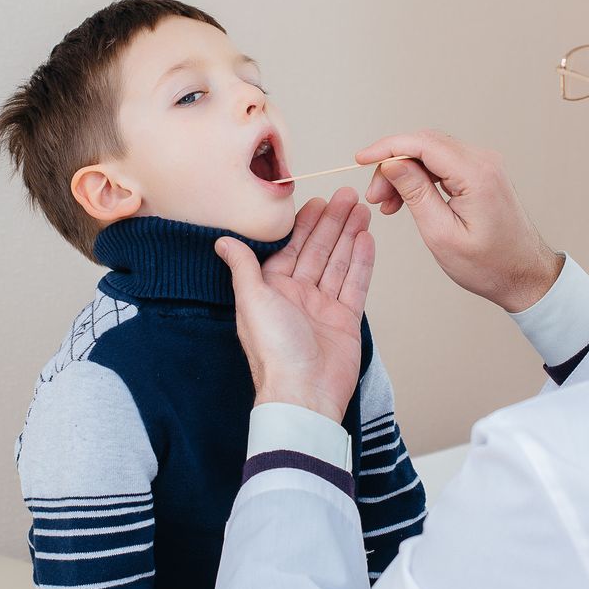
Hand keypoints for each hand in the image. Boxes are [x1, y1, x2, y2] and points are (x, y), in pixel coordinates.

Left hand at [214, 188, 373, 421]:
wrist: (304, 392)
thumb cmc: (274, 350)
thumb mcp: (252, 300)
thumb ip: (243, 266)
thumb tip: (221, 241)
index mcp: (272, 289)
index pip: (291, 247)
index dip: (305, 223)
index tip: (319, 200)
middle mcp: (298, 296)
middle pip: (318, 250)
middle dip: (333, 222)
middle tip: (348, 195)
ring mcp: (323, 307)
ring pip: (338, 263)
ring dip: (349, 236)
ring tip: (362, 210)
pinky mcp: (345, 321)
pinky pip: (355, 284)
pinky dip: (361, 262)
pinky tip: (367, 240)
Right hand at [355, 130, 561, 311]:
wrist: (524, 276)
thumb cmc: (489, 264)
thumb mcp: (442, 234)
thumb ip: (416, 193)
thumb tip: (392, 163)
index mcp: (476, 174)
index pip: (423, 143)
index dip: (387, 148)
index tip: (361, 160)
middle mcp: (484, 161)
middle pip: (425, 144)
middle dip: (392, 164)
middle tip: (375, 196)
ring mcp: (485, 165)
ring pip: (431, 153)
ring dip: (404, 173)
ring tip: (388, 204)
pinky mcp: (482, 174)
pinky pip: (443, 164)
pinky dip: (420, 177)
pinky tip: (406, 199)